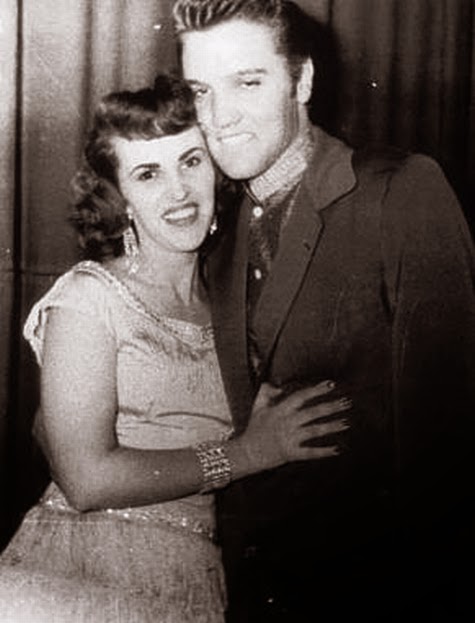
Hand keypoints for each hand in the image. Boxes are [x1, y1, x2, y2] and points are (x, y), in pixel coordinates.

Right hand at [234, 381, 350, 474]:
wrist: (246, 453)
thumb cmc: (253, 429)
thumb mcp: (257, 407)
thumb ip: (266, 392)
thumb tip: (279, 385)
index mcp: (279, 410)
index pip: (301, 396)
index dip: (316, 390)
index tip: (330, 385)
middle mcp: (286, 423)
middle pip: (312, 412)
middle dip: (330, 407)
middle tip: (346, 402)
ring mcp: (289, 438)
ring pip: (314, 431)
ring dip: (331, 426)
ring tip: (346, 422)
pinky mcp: (290, 453)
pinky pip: (310, 452)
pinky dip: (323, 452)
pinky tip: (336, 449)